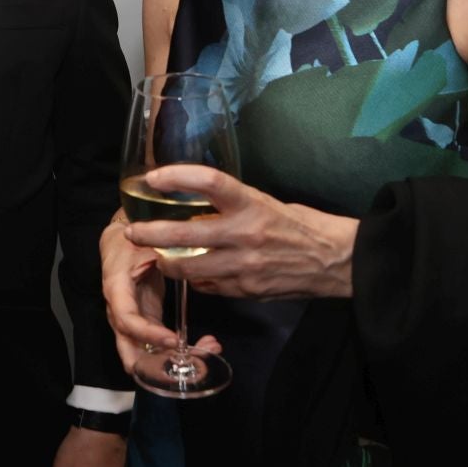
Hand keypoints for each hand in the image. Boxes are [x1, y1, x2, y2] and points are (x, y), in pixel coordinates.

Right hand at [103, 215, 225, 372]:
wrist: (121, 241)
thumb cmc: (132, 241)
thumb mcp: (145, 243)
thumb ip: (161, 254)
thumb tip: (182, 264)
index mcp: (116, 292)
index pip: (128, 322)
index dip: (149, 335)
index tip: (174, 339)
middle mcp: (120, 314)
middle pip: (132, 355)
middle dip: (160, 368)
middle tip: (192, 362)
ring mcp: (133, 322)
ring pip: (149, 356)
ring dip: (176, 361)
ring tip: (208, 349)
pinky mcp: (147, 322)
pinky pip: (160, 347)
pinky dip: (181, 350)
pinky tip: (205, 344)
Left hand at [124, 165, 357, 299]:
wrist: (334, 260)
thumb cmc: (299, 225)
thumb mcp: (265, 203)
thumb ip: (232, 206)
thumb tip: (195, 204)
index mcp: (252, 204)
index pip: (210, 183)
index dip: (178, 177)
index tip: (153, 177)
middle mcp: (245, 235)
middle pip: (184, 235)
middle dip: (151, 234)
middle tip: (133, 231)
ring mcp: (244, 266)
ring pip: (188, 269)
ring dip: (166, 263)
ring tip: (153, 256)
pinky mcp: (245, 289)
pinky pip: (208, 286)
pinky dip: (195, 280)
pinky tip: (189, 273)